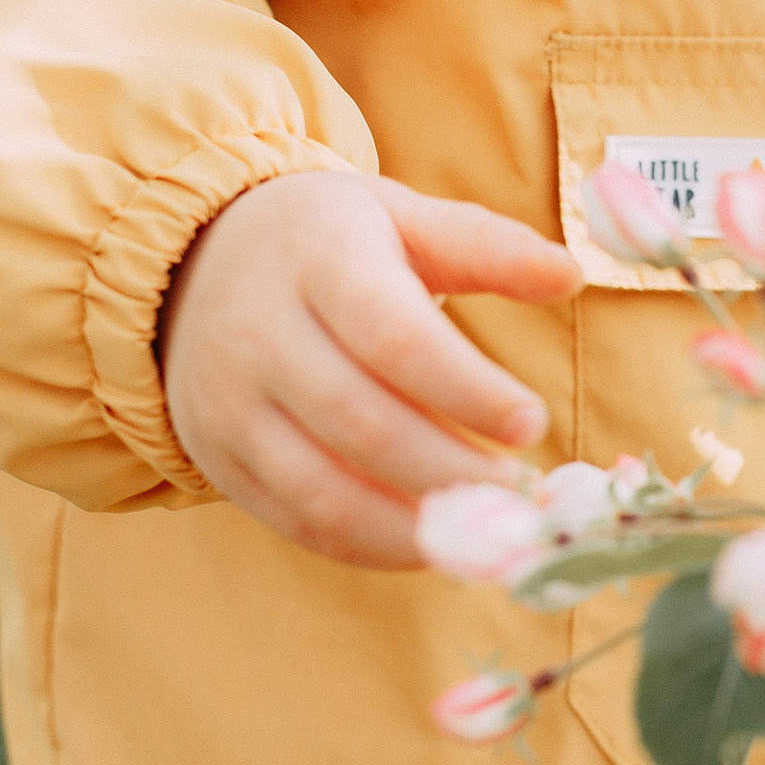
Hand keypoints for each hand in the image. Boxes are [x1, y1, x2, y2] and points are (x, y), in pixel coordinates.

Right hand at [157, 168, 578, 565]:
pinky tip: (432, 539)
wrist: (195, 263)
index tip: (532, 423)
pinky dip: (372, 546)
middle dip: (451, 471)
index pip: (394, 338)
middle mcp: (258, 332)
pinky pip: (298, 522)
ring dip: (414, 527)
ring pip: (323, 490)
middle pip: (361, 424)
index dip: (466, 389)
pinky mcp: (220, 459)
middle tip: (523, 493)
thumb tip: (569, 275)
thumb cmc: (329, 245)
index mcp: (316, 259)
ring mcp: (229, 403)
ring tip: (486, 527)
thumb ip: (485, 247)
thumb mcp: (400, 218)